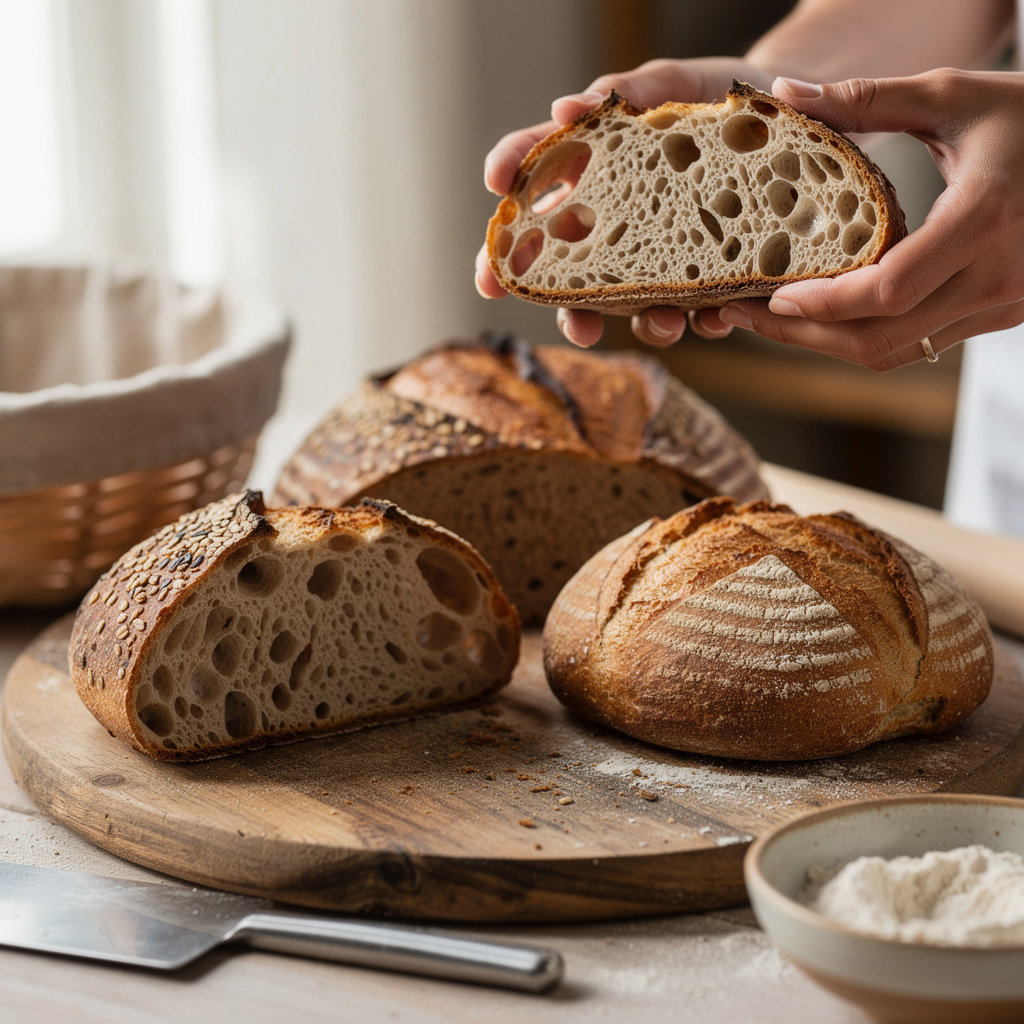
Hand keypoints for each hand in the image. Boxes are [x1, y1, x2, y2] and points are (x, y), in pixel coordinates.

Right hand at [476, 57, 775, 347]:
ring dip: (641, 323)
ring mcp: (657, 256)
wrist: (784, 115)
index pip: (535, 179)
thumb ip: (627, 92)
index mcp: (594, 174)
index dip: (508, 185)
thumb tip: (566, 108)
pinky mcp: (705, 276)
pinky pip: (698, 312)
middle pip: (564, 267)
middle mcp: (615, 225)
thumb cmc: (714, 97)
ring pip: (630, 306)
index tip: (493, 185)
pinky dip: (707, 320)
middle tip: (555, 313)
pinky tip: (719, 315)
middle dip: (553, 297)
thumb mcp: (675, 83)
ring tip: (664, 320)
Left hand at [717, 69, 1023, 369]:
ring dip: (828, 344)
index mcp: (983, 220)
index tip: (771, 297)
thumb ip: (867, 100)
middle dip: (804, 336)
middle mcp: (997, 276)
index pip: (887, 292)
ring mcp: (1003, 304)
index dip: (821, 305)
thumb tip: (785, 93)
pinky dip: (866, 336)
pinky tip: (827, 314)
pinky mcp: (1001, 314)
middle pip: (879, 339)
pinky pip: (919, 343)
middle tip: (749, 316)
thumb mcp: (953, 97)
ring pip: (896, 352)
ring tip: (775, 319)